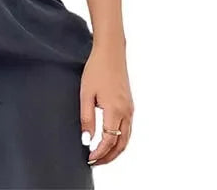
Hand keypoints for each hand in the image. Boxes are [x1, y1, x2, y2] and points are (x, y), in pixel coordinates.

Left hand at [79, 41, 133, 166]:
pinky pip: (128, 130)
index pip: (108, 141)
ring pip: (126, 139)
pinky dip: (120, 141)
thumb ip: (87, 118)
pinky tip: (110, 141)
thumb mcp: (86, 93)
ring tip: (101, 156)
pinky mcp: (130, 105)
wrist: (111, 52)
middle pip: (121, 145)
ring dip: (115, 151)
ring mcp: (130, 109)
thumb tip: (87, 140)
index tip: (89, 158)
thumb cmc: (96, 70)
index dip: (99, 153)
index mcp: (115, 110)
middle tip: (94, 162)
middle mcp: (126, 113)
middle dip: (108, 157)